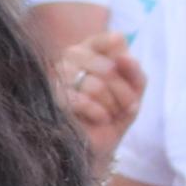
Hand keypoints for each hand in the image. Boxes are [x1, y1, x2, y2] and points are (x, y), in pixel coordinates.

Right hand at [55, 29, 141, 160]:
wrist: (97, 145)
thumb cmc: (114, 113)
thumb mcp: (134, 89)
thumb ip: (134, 70)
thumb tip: (125, 57)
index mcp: (91, 48)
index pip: (114, 41)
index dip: (128, 65)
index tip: (131, 82)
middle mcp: (70, 57)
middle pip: (108, 67)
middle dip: (124, 93)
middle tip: (126, 107)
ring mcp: (57, 76)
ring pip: (95, 85)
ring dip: (112, 106)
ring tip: (110, 114)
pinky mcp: (51, 98)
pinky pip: (81, 101)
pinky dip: (98, 113)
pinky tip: (99, 118)